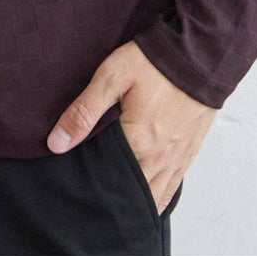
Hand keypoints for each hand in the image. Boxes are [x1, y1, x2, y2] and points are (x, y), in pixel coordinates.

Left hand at [46, 40, 216, 212]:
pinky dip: (155, 196)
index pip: (106, 180)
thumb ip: (84, 111)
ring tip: (113, 199)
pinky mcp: (188, 155)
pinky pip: (170, 190)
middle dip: (111, 198)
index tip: (76, 184)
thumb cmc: (154, 63)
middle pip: (130, 196)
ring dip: (134, 201)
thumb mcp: (112, 77)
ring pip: (152, 199)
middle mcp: (159, 160)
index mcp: (138, 144)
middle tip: (91, 195)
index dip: (89, 185)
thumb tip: (57, 143)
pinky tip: (140, 192)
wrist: (200, 54)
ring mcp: (176, 160)